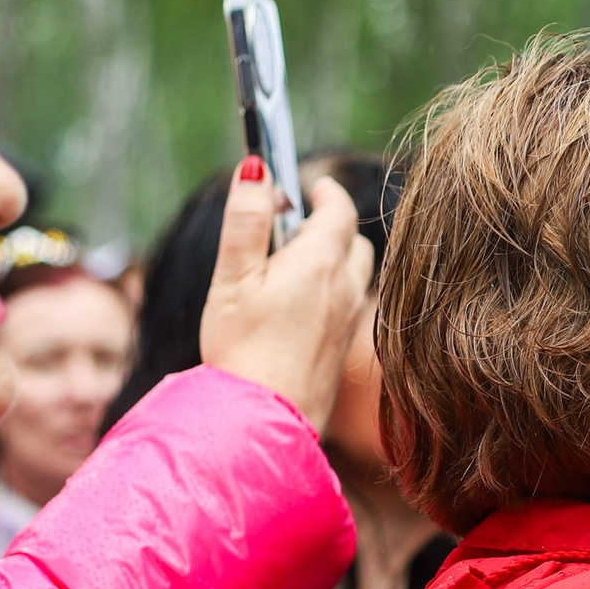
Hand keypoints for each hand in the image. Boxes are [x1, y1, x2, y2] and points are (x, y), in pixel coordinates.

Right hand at [199, 157, 372, 429]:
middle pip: (352, 240)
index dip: (323, 190)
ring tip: (292, 264)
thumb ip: (247, 220)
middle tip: (291, 223)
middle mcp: (347, 288)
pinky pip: (349, 303)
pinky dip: (333, 289)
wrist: (269, 418)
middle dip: (328, 223)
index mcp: (322, 264)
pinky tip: (300, 307)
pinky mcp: (344, 347)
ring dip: (334, 257)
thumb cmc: (244, 349)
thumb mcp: (234, 276)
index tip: (306, 183)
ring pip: (355, 273)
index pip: (338, 209)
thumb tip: (256, 170)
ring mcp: (350, 320)